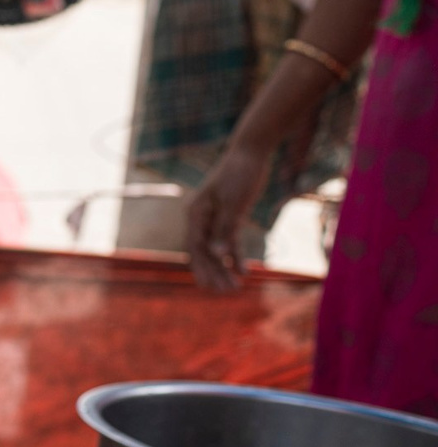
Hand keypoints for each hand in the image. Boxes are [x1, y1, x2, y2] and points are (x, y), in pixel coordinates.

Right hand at [183, 144, 268, 290]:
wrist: (251, 152)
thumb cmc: (240, 174)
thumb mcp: (234, 202)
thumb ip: (224, 229)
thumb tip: (216, 255)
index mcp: (196, 214)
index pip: (196, 248)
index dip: (204, 269)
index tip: (214, 288)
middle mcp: (200, 217)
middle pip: (203, 252)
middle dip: (213, 274)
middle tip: (227, 294)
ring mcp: (213, 217)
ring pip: (215, 249)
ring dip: (223, 269)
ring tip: (234, 288)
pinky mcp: (228, 216)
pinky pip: (228, 241)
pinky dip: (235, 256)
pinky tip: (243, 271)